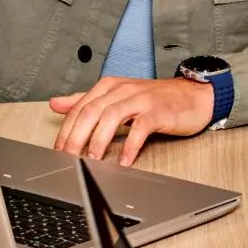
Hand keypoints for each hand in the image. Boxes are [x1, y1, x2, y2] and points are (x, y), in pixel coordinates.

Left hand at [48, 77, 214, 164]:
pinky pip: (141, 128)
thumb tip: (55, 103)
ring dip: (99, 140)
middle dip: (76, 137)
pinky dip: (131, 145)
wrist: (192, 95)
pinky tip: (125, 160)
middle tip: (69, 158)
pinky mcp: (159, 112)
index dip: (66, 130)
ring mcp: (141, 99)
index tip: (58, 151)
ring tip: (92, 159)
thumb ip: (85, 100)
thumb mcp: (116, 96)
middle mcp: (122, 90)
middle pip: (91, 112)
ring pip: (112, 116)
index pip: (79, 108)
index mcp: (108, 87)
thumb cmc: (154, 99)